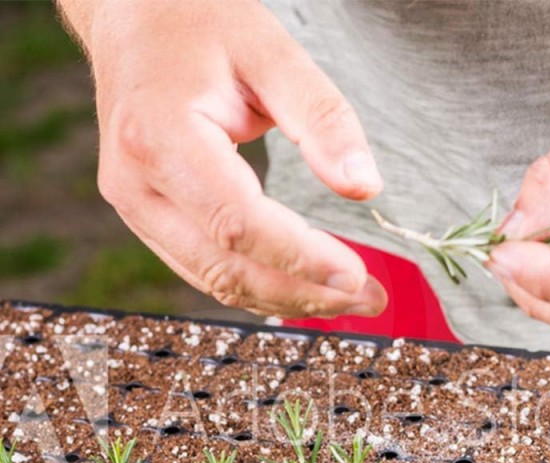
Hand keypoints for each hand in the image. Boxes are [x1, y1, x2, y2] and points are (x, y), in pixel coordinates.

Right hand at [57, 0, 386, 317]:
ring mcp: (136, 209)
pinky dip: (261, 287)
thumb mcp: (271, 52)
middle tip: (369, 298)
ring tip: (350, 299)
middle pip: (228, 268)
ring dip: (288, 299)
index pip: (238, 223)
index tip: (357, 276)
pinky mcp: (148, 219)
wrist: (133, 18)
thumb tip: (366, 187)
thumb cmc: (200, 22)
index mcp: (159, 137)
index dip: (301, 258)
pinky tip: (306, 287)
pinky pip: (207, 270)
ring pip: (217, 281)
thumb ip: (322, 118)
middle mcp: (136, 186)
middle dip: (304, 292)